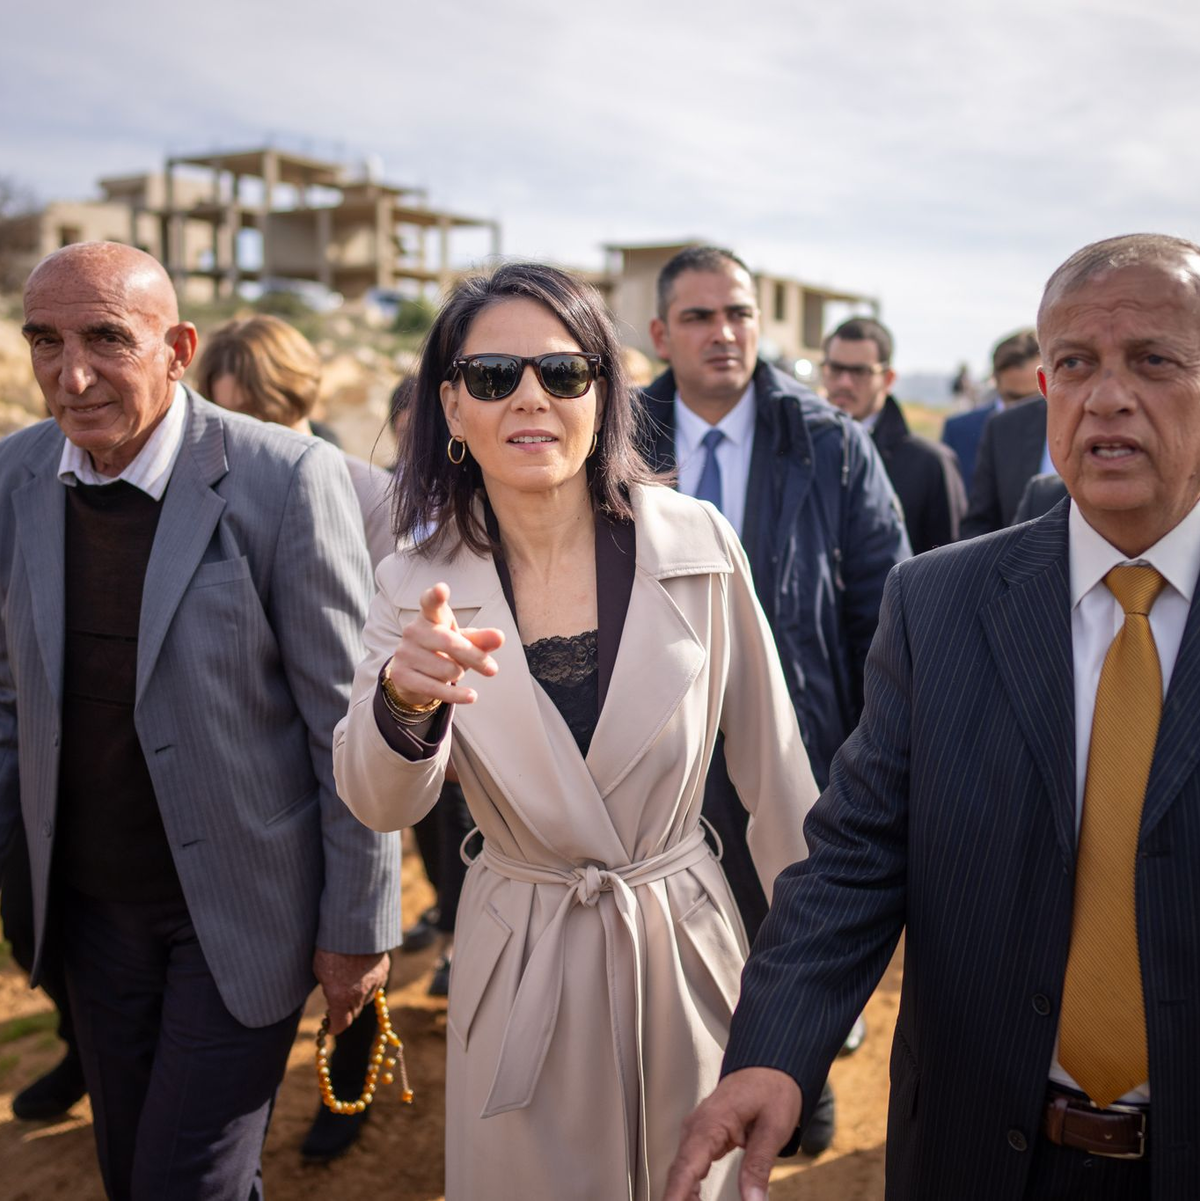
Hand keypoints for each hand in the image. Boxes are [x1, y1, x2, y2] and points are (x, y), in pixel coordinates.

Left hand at [313, 949, 390, 1034]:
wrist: (356, 926)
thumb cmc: (331, 946)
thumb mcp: (320, 971)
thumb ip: (328, 988)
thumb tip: (332, 995)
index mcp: (340, 998)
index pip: (340, 1025)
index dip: (334, 1027)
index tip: (329, 1026)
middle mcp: (359, 995)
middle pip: (354, 1013)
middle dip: (345, 1011)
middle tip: (337, 1003)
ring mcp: (374, 983)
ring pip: (366, 999)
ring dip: (358, 997)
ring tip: (350, 984)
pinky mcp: (384, 970)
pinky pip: (376, 985)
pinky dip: (369, 984)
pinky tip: (362, 973)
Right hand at [387, 583, 503, 707]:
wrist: (413, 676)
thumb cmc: (443, 651)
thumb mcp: (464, 643)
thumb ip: (482, 639)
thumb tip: (500, 637)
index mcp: (430, 616)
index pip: (431, 603)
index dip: (436, 596)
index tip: (442, 589)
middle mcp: (413, 630)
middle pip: (451, 643)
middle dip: (475, 657)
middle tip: (493, 670)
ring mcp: (404, 653)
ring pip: (447, 669)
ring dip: (458, 674)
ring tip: (453, 671)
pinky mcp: (401, 675)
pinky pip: (436, 688)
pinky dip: (457, 695)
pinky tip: (471, 696)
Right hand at [663, 1067, 801, 1200]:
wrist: (770, 1065)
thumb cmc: (772, 1086)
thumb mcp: (773, 1127)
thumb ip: (759, 1166)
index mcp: (711, 1122)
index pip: (687, 1166)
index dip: (676, 1194)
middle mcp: (697, 1126)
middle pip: (679, 1172)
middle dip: (678, 1198)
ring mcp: (697, 1130)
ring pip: (682, 1171)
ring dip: (683, 1195)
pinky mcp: (703, 1137)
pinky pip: (690, 1166)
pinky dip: (689, 1186)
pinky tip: (694, 1200)